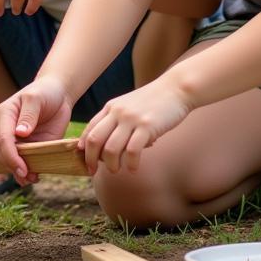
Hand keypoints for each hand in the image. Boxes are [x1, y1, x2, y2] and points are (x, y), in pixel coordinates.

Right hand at [0, 77, 72, 182]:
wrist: (57, 95)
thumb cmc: (45, 92)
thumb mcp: (37, 99)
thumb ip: (29, 115)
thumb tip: (20, 133)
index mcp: (3, 114)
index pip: (1, 139)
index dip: (10, 155)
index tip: (23, 168)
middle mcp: (1, 127)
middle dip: (9, 165)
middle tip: (27, 175)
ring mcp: (11, 139)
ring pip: (2, 160)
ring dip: (13, 172)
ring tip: (31, 179)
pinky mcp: (22, 147)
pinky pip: (15, 163)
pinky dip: (21, 173)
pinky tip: (32, 177)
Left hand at [78, 76, 192, 174]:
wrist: (176, 88)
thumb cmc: (153, 102)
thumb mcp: (128, 106)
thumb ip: (117, 122)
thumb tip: (107, 150)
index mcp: (110, 107)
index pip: (89, 129)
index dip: (84, 148)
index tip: (85, 161)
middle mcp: (117, 112)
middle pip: (94, 140)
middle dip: (91, 159)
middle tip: (94, 171)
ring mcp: (131, 119)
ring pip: (111, 149)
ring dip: (111, 165)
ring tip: (116, 170)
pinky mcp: (147, 126)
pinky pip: (132, 151)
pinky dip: (131, 164)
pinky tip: (134, 168)